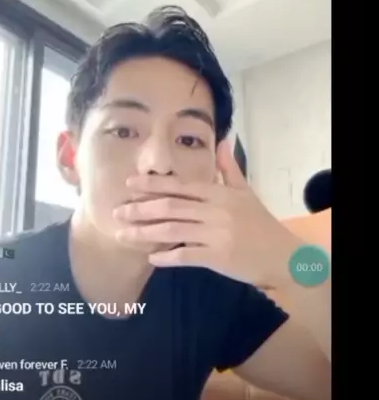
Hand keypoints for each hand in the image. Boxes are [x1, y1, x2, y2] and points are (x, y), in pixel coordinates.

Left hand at [113, 140, 299, 289]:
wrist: (282, 256)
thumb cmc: (261, 224)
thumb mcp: (247, 193)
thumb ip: (230, 169)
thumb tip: (223, 141)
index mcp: (220, 194)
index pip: (180, 186)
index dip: (153, 185)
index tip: (130, 184)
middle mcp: (215, 211)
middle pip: (170, 207)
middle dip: (140, 209)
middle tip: (117, 211)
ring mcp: (215, 234)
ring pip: (172, 231)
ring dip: (144, 233)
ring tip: (123, 234)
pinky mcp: (217, 257)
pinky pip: (185, 255)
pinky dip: (166, 257)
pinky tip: (151, 258)